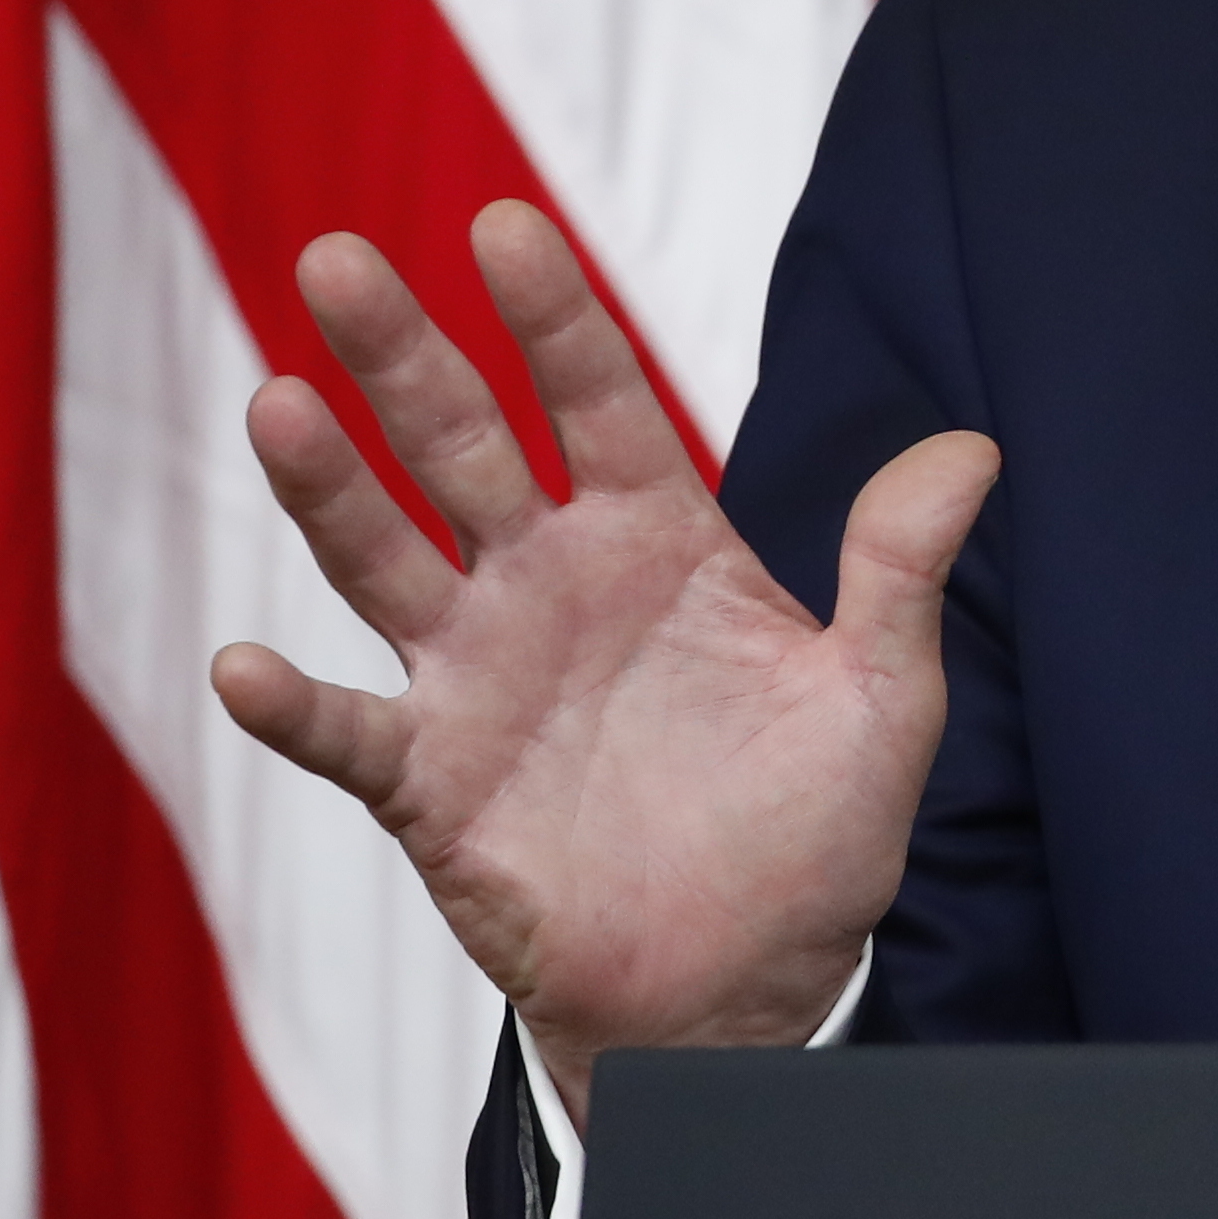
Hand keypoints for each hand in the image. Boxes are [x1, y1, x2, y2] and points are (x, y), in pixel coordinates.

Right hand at [206, 202, 994, 1128]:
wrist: (746, 992)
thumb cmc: (813, 835)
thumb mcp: (880, 697)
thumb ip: (899, 572)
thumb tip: (973, 449)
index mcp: (657, 540)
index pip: (597, 400)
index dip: (554, 317)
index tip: (505, 226)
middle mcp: (551, 585)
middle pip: (463, 447)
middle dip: (404, 357)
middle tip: (340, 259)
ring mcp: (479, 678)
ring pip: (386, 557)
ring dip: (328, 488)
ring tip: (277, 403)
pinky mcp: (432, 785)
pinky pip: (349, 735)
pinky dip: (293, 705)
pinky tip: (244, 666)